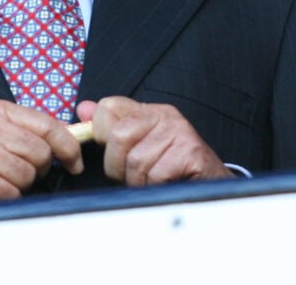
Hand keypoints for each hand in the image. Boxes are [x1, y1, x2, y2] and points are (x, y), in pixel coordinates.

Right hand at [0, 99, 83, 210]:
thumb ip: (15, 129)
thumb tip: (59, 141)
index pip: (48, 123)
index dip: (69, 145)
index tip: (74, 160)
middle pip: (42, 152)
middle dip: (39, 170)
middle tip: (21, 174)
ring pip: (29, 175)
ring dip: (18, 186)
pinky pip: (12, 193)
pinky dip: (5, 198)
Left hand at [77, 97, 231, 185]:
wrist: (212, 188)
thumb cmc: (172, 169)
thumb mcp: (139, 145)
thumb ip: (111, 126)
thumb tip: (82, 109)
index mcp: (149, 111)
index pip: (108, 107)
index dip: (102, 134)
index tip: (113, 151)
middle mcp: (164, 116)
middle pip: (117, 136)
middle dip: (118, 166)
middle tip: (133, 174)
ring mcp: (179, 132)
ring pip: (134, 161)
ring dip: (138, 181)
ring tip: (152, 181)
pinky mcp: (191, 152)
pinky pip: (154, 175)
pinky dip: (154, 188)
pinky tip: (166, 184)